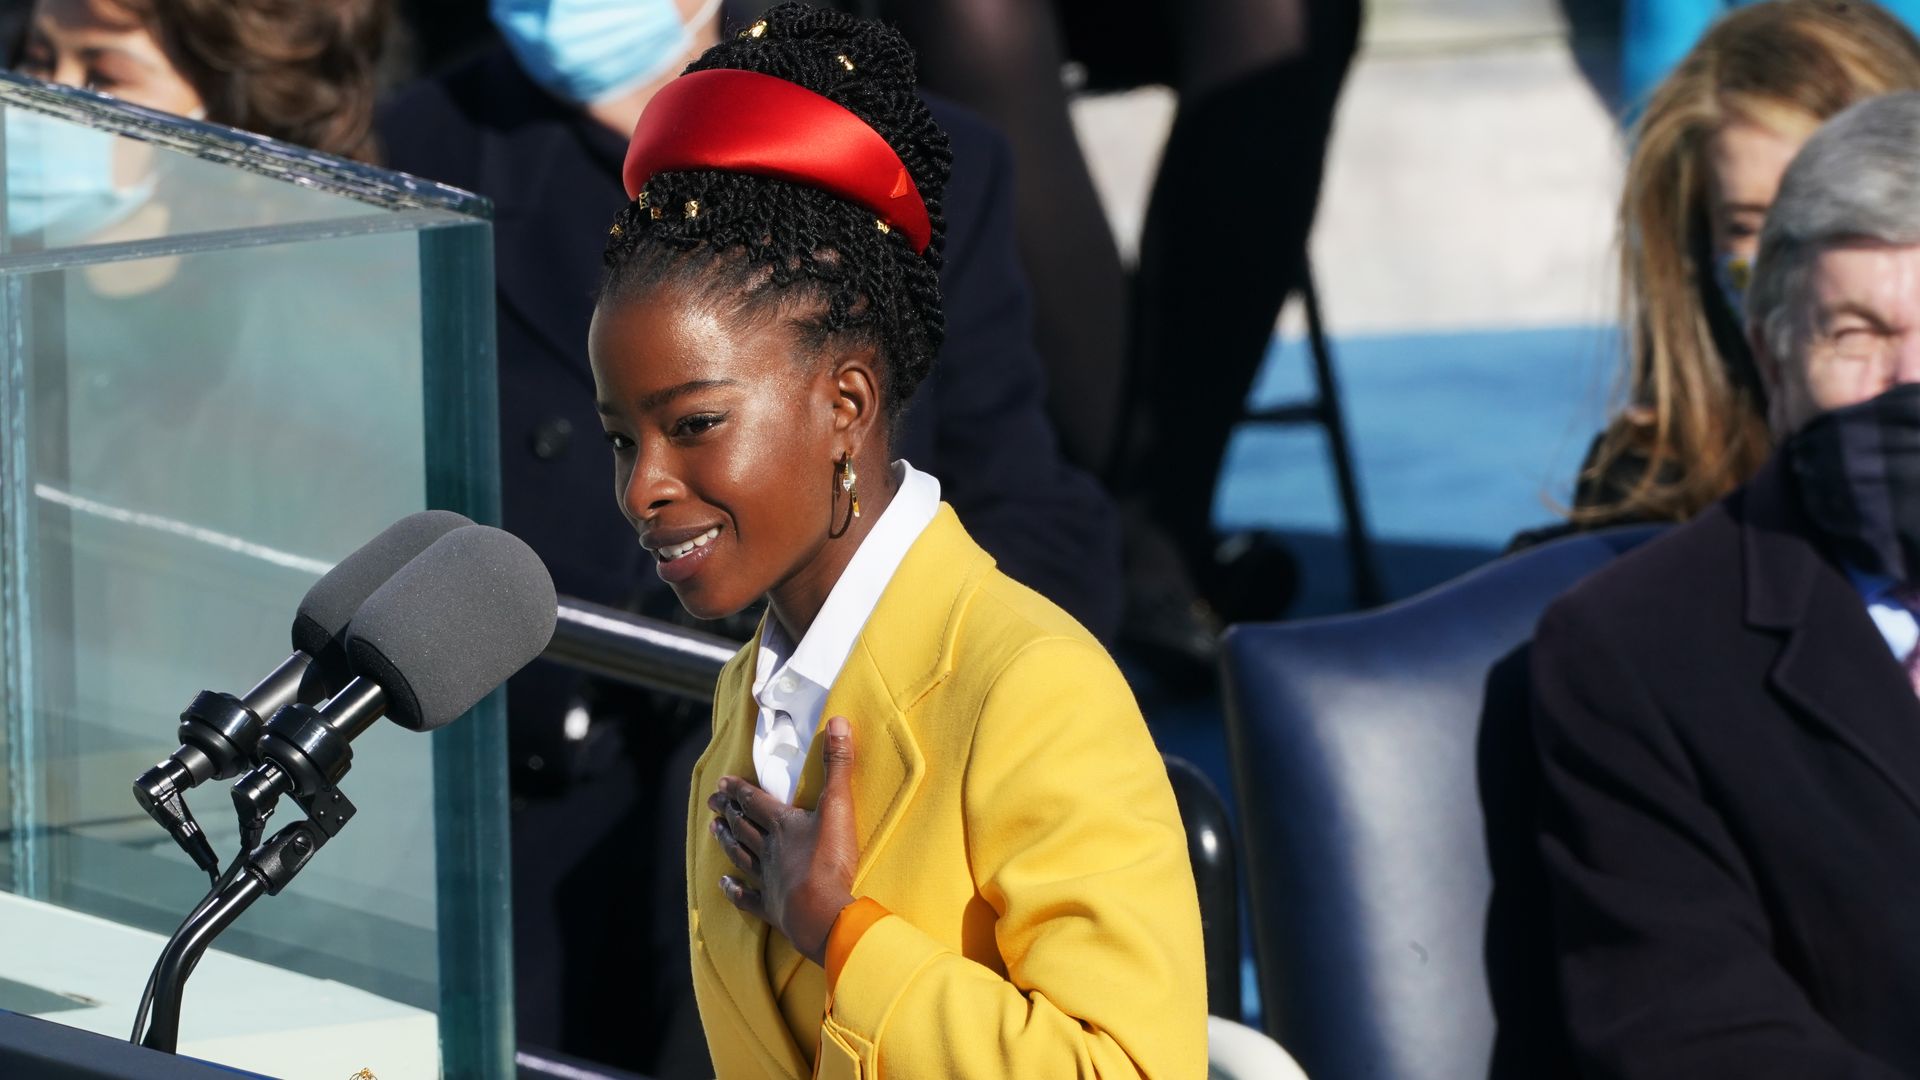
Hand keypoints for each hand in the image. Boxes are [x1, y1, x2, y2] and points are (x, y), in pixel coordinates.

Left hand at [708, 715, 859, 964]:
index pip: (755, 801)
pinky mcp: (771, 906)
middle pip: (744, 826)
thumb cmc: (829, 859)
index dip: (739, 790)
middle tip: (712, 802)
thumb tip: (838, 721)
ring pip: (741, 855)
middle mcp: (768, 848)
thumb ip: (838, 765)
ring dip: (727, 842)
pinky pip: (748, 897)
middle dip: (729, 812)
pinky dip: (734, 890)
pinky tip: (724, 885)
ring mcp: (767, 879)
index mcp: (782, 824)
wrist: (821, 911)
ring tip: (714, 830)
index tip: (721, 782)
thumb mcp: (838, 806)